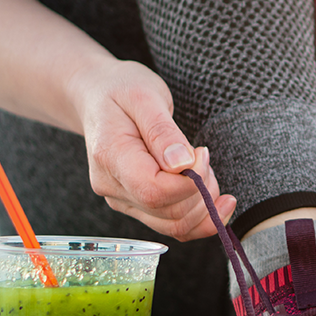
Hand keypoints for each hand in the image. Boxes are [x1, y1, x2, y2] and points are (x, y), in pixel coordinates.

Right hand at [70, 59, 235, 240]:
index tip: (202, 153)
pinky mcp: (136, 205)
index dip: (190, 182)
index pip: (155, 191)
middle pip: (169, 212)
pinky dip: (201, 217)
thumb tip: (183, 165)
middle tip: (204, 155)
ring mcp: (123, 200)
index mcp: (110, 157)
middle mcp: (112, 186)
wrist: (98, 96)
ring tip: (206, 169)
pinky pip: (173, 225)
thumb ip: (163, 132)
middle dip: (202, 190)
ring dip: (204, 204)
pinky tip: (217, 201)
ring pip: (175, 225)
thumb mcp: (146, 96)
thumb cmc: (122, 90)